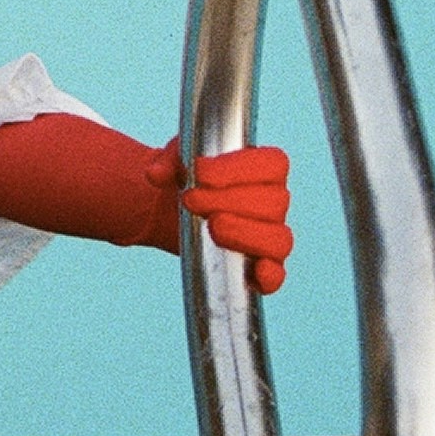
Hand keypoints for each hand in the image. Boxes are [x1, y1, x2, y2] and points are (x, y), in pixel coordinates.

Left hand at [145, 140, 292, 293]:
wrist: (174, 209)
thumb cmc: (187, 178)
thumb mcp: (176, 159)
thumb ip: (169, 159)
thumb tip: (156, 174)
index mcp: (264, 168)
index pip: (273, 164)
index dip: (240, 168)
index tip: (201, 173)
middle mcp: (274, 202)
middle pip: (272, 202)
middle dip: (228, 200)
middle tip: (190, 200)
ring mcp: (270, 236)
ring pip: (278, 238)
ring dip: (245, 233)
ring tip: (211, 227)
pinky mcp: (260, 266)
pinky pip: (277, 275)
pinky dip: (271, 276)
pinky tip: (257, 270)